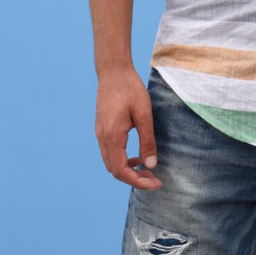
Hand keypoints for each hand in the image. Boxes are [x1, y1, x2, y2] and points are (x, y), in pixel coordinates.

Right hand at [95, 65, 161, 188]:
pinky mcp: (102, 129)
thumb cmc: (130, 88)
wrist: (113, 70)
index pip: (122, 171)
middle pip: (115, 171)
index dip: (139, 181)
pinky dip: (123, 160)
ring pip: (111, 163)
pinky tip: (136, 155)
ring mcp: (100, 134)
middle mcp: (102, 138)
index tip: (155, 183)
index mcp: (112, 136)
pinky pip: (110, 153)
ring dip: (128, 170)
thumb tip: (151, 165)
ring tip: (147, 169)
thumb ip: (147, 140)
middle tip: (154, 179)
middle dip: (135, 179)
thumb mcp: (144, 114)